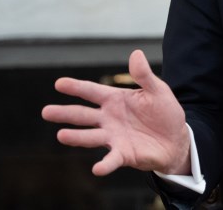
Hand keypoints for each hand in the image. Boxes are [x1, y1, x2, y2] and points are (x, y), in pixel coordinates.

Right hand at [42, 50, 190, 175]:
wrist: (176, 139)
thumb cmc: (164, 112)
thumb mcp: (157, 91)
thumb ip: (144, 75)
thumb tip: (136, 53)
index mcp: (115, 100)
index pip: (92, 92)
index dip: (76, 87)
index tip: (59, 83)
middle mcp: (109, 119)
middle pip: (83, 115)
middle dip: (65, 113)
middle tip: (46, 111)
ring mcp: (113, 137)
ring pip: (90, 137)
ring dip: (76, 137)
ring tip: (61, 135)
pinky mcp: (123, 154)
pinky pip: (111, 160)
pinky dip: (104, 165)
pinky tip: (96, 169)